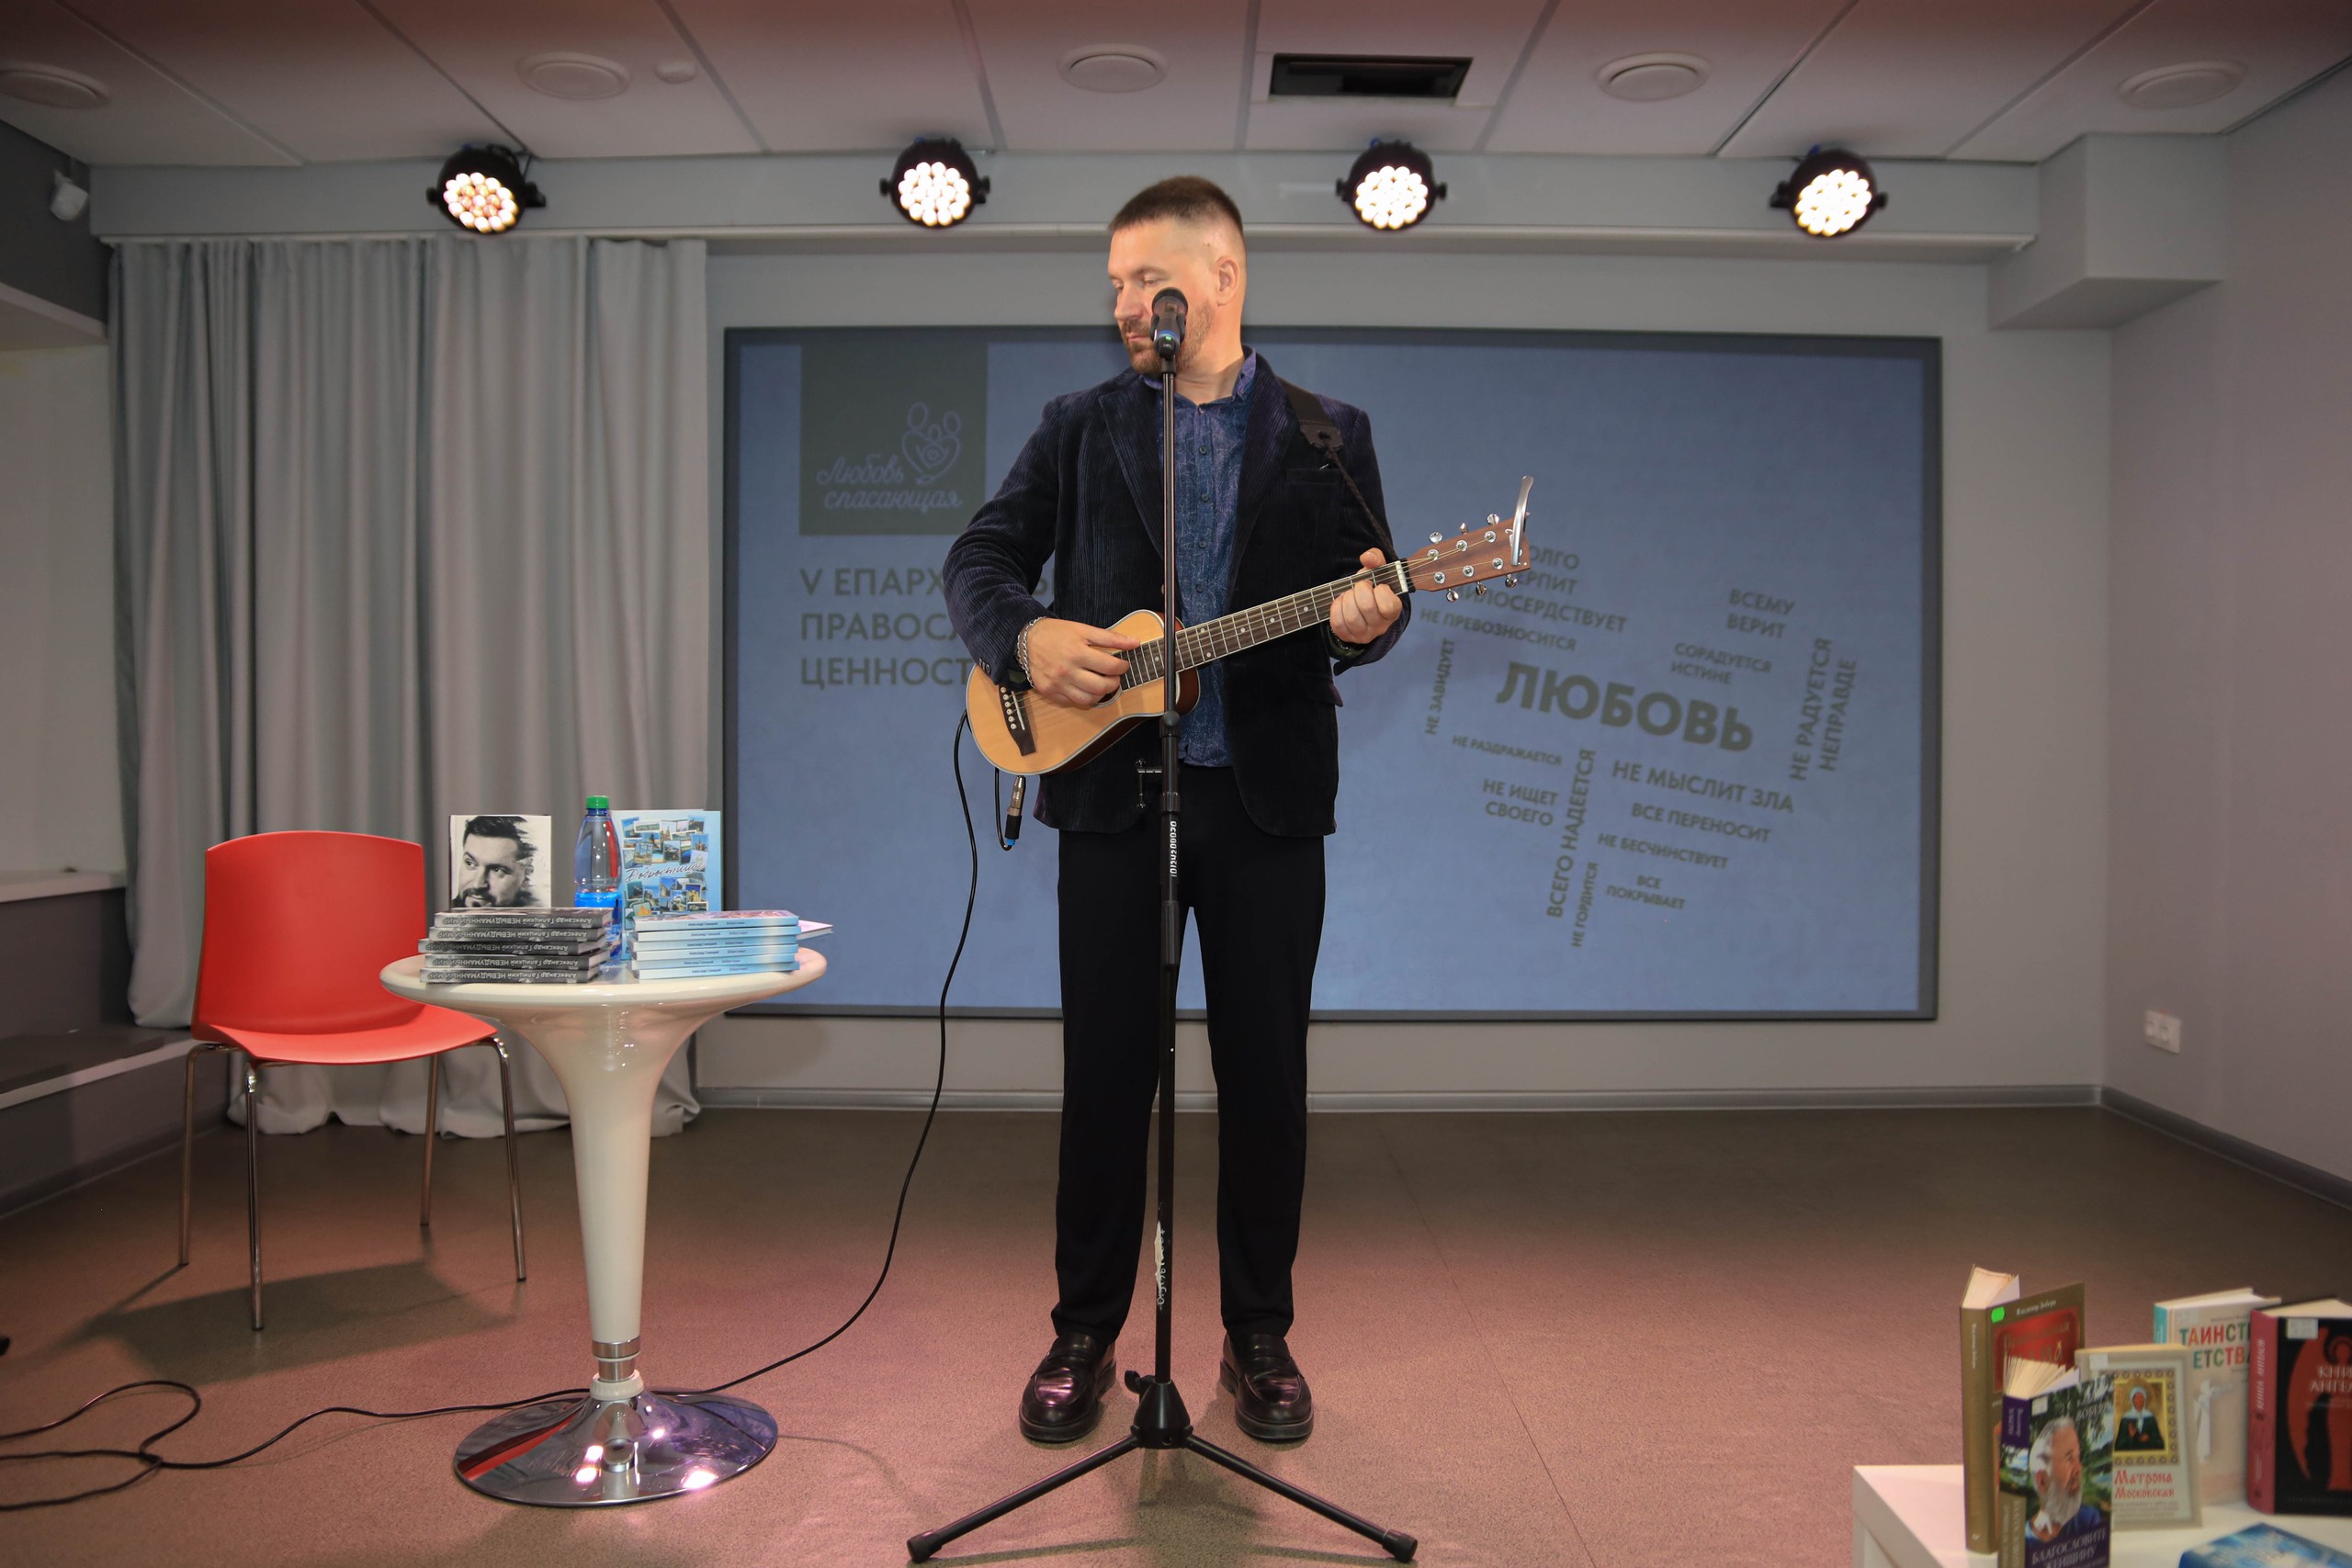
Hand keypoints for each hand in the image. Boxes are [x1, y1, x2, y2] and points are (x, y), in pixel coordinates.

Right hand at [1025, 617, 1142, 706]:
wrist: (1025, 641)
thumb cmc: (1055, 633)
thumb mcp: (1083, 629)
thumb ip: (1110, 637)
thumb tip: (1134, 642)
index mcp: (1077, 653)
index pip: (1110, 666)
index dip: (1122, 666)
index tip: (1123, 664)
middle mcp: (1067, 671)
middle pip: (1101, 686)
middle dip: (1114, 682)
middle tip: (1114, 676)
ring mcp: (1058, 685)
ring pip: (1089, 699)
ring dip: (1101, 693)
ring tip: (1102, 683)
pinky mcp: (1050, 693)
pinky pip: (1073, 702)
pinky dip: (1084, 697)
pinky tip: (1086, 687)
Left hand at [1329, 548, 1402, 646]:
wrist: (1360, 603)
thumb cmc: (1372, 587)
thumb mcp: (1377, 571)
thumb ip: (1376, 559)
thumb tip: (1367, 557)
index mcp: (1393, 611)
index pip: (1388, 605)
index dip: (1380, 591)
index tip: (1377, 585)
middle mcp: (1381, 626)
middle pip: (1366, 607)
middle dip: (1358, 590)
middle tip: (1359, 587)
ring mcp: (1365, 634)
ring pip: (1352, 618)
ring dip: (1346, 599)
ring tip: (1349, 595)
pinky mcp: (1348, 637)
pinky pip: (1338, 623)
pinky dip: (1336, 609)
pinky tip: (1341, 603)